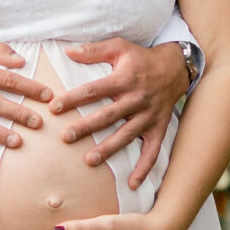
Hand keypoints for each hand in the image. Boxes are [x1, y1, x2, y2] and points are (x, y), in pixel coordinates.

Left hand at [55, 38, 189, 188]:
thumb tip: (68, 51)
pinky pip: (152, 151)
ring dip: (108, 149)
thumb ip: (94, 50)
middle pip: (108, 115)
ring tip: (89, 160)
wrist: (176, 68)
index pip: (94, 90)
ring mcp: (149, 116)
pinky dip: (144, 168)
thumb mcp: (120, 46)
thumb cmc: (142, 58)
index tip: (54, 107)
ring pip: (126, 135)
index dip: (73, 98)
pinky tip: (132, 183)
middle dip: (86, 127)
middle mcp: (137, 99)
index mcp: (124, 79)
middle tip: (65, 137)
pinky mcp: (159, 128)